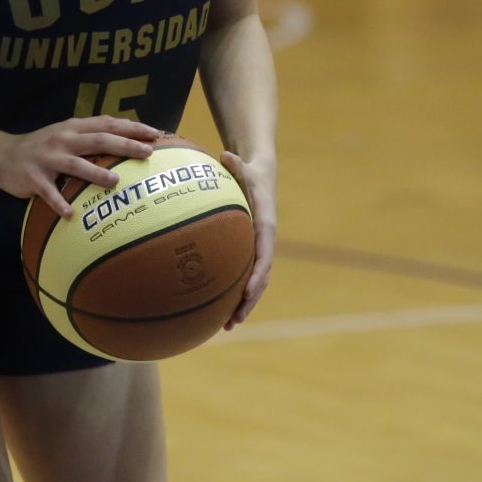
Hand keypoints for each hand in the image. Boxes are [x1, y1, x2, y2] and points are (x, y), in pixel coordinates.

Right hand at [0, 116, 158, 217]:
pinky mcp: (34, 178)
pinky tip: (71, 215)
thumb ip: (90, 134)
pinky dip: (60, 203)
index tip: (155, 133)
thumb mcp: (65, 134)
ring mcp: (48, 158)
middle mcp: (63, 140)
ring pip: (76, 165)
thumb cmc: (42, 147)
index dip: (131, 127)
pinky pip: (49, 193)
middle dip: (125, 145)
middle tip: (147, 153)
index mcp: (73, 128)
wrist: (2, 156)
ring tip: (115, 181)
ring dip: (96, 173)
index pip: (107, 124)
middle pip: (99, 140)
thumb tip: (126, 138)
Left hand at [219, 149, 276, 328]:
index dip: (257, 275)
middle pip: (260, 278)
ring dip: (243, 305)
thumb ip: (236, 165)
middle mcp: (264, 244)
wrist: (261, 177)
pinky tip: (216, 309)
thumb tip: (226, 155)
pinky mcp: (248, 252)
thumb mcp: (245, 167)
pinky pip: (243, 276)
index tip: (248, 292)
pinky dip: (234, 293)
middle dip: (249, 301)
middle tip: (235, 320)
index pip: (264, 255)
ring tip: (227, 326)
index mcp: (265, 227)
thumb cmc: (250, 173)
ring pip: (253, 283)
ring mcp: (257, 250)